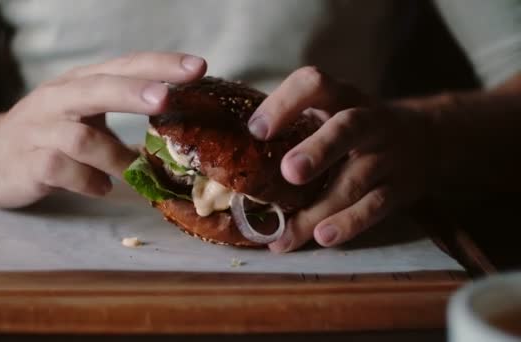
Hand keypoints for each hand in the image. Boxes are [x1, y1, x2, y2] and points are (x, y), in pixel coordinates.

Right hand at [0, 52, 206, 206]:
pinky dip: (89, 182)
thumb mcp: (83, 113)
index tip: (197, 68)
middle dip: (134, 91)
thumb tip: (176, 122)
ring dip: (115, 157)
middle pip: (97, 87)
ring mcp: (39, 130)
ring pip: (81, 138)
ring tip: (134, 171)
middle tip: (166, 97)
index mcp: (79, 83)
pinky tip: (101, 189)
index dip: (160, 65)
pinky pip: (62, 171)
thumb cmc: (49, 134)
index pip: (123, 65)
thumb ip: (120, 111)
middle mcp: (58, 99)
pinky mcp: (28, 163)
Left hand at [247, 67, 436, 250]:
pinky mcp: (400, 188)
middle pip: (348, 128)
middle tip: (289, 172)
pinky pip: (375, 207)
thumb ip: (296, 124)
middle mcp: (368, 121)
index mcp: (342, 97)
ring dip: (321, 207)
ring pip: (356, 180)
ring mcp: (387, 155)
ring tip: (289, 232)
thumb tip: (234, 153)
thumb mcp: (333, 111)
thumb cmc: (356, 128)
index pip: (315, 84)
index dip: (285, 102)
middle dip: (319, 150)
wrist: (427, 140)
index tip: (256, 130)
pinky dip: (349, 224)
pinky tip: (322, 237)